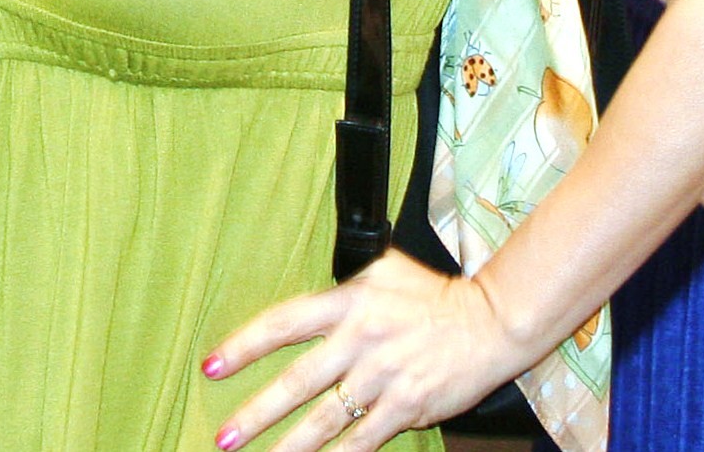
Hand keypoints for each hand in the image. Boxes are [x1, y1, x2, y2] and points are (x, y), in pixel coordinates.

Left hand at [205, 250, 521, 451]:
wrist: (492, 322)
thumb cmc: (433, 294)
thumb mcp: (384, 269)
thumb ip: (344, 282)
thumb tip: (312, 294)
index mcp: (348, 303)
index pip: (283, 324)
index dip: (244, 346)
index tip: (211, 366)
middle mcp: (360, 341)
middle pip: (298, 382)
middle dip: (257, 412)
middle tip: (225, 435)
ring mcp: (384, 378)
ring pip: (327, 419)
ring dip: (291, 444)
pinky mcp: (408, 408)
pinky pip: (366, 439)